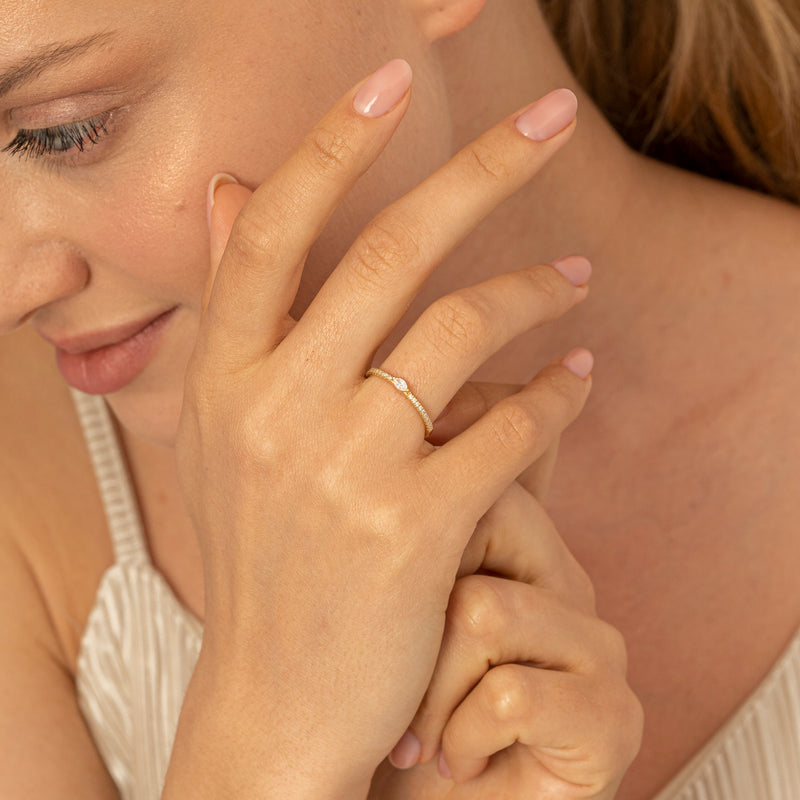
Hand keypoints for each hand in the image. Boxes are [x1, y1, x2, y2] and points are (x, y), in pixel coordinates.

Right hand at [169, 62, 589, 798]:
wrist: (277, 694)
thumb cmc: (264, 556)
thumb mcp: (223, 432)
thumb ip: (237, 310)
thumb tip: (236, 189)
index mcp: (223, 379)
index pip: (273, 232)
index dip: (333, 145)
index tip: (392, 80)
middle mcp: (273, 410)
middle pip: (386, 251)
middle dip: (479, 169)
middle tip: (547, 122)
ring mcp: (342, 469)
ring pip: (459, 331)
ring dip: (533, 288)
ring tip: (575, 275)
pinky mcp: (413, 529)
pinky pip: (509, 428)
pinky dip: (556, 393)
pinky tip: (577, 375)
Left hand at [371, 481, 642, 799]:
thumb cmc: (394, 706)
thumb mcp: (390, 602)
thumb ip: (403, 527)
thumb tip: (376, 450)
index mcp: (523, 548)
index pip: (473, 481)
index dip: (412, 530)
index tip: (381, 592)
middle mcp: (569, 583)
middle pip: (468, 533)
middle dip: (414, 621)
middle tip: (397, 684)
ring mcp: (599, 648)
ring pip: (480, 614)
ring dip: (429, 694)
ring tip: (424, 735)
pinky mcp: (613, 716)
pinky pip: (508, 695)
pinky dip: (459, 739)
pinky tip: (459, 761)